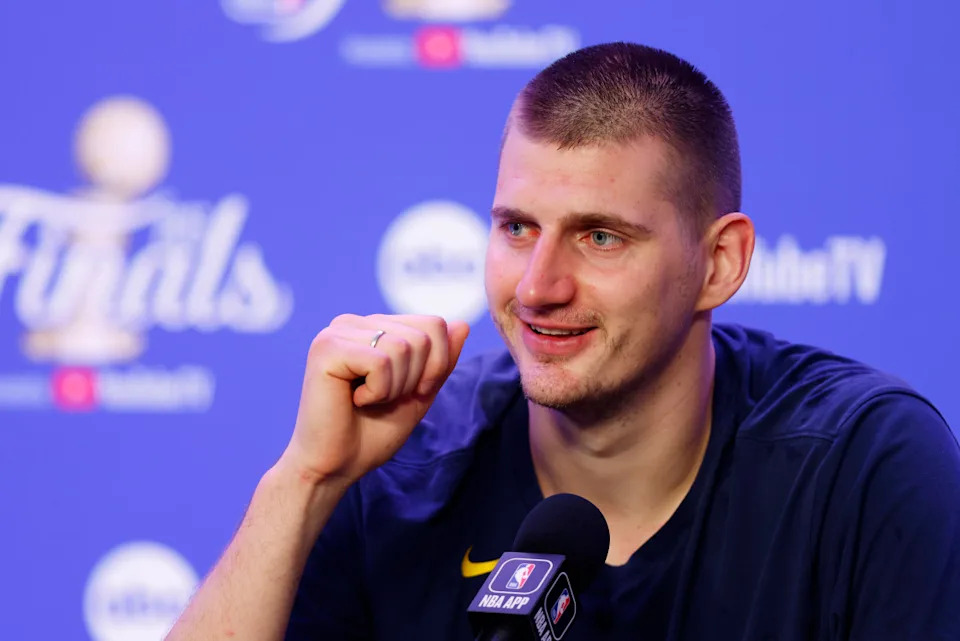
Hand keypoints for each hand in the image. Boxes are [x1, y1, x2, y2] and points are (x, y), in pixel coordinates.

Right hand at [279, 314, 469, 487]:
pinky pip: (381, 362)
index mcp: (375, 327)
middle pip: (423, 336)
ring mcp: (337, 331)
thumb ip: (440, 360)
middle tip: (380, 399)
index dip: (435, 366)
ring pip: (404, 347)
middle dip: (414, 379)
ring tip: (365, 400)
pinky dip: (377, 391)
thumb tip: (463, 323)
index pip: (434, 324)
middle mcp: (354, 322)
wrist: (335, 466)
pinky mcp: (326, 348)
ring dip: (394, 388)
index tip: (406, 393)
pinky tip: (353, 400)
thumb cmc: (372, 432)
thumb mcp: (420, 394)